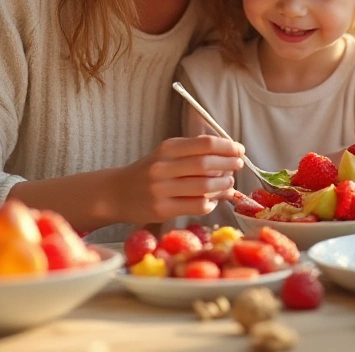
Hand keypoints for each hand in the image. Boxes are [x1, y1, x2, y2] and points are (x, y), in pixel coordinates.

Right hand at [111, 135, 243, 224]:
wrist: (116, 193)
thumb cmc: (147, 172)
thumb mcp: (165, 154)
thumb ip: (192, 152)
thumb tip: (228, 154)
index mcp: (167, 149)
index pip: (204, 144)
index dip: (226, 147)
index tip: (239, 150)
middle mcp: (163, 167)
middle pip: (206, 164)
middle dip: (229, 165)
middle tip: (238, 166)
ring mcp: (162, 190)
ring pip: (204, 187)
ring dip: (223, 185)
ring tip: (228, 184)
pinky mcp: (162, 210)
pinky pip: (197, 206)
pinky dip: (210, 203)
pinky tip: (211, 200)